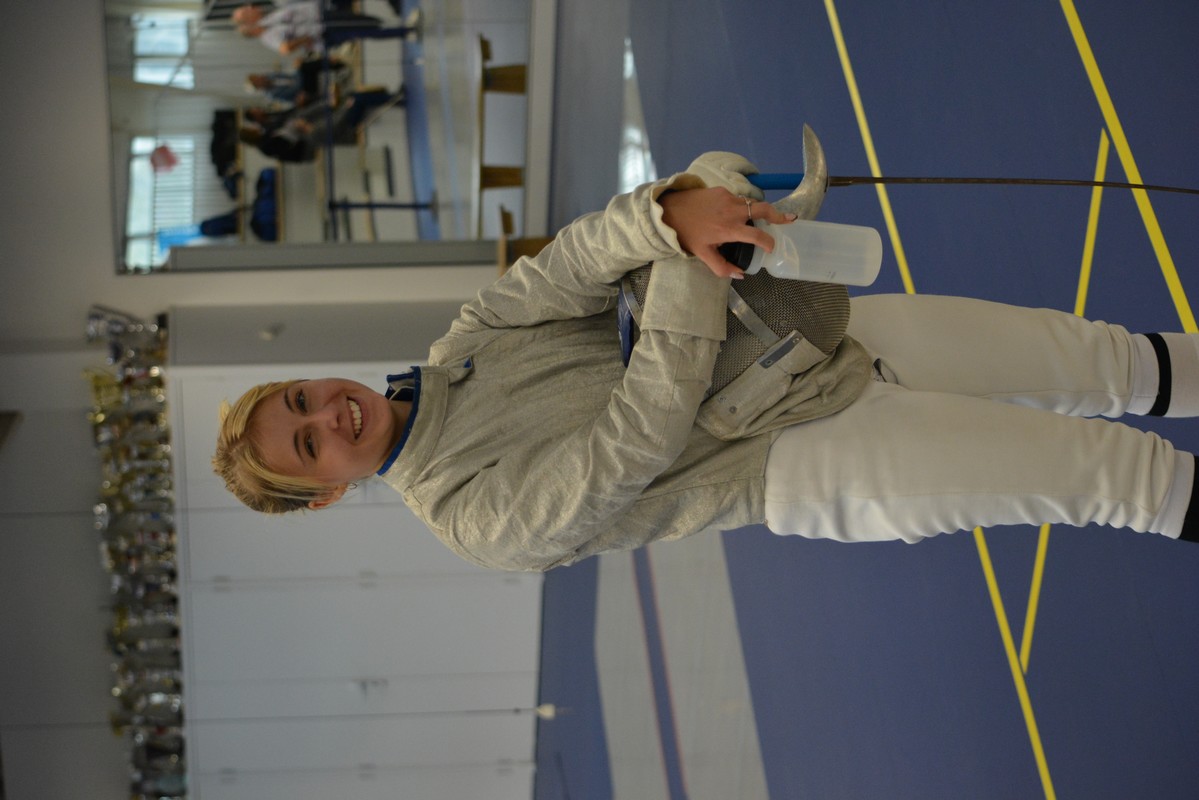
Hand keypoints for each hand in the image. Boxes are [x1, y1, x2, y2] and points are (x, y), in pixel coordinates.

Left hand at [659, 187, 796, 278]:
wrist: (669, 210)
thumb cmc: (687, 233)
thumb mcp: (702, 254)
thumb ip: (722, 267)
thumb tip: (740, 274)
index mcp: (729, 229)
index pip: (757, 236)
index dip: (768, 242)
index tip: (771, 247)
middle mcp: (732, 211)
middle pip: (763, 209)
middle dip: (778, 215)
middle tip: (788, 220)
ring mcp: (728, 198)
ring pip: (750, 203)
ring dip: (756, 211)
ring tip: (759, 219)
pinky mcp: (722, 190)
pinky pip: (738, 198)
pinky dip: (740, 206)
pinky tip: (734, 213)